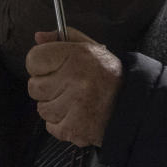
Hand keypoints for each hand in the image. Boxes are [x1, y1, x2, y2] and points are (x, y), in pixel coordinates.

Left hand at [26, 27, 122, 147]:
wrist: (133, 105)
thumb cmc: (109, 76)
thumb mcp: (91, 49)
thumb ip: (63, 39)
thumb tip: (39, 37)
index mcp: (77, 55)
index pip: (34, 59)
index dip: (41, 65)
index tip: (53, 69)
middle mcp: (75, 79)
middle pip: (34, 86)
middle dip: (47, 88)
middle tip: (67, 87)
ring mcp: (74, 106)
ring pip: (41, 108)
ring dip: (54, 107)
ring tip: (75, 102)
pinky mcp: (73, 129)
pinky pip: (50, 126)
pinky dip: (61, 123)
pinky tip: (77, 115)